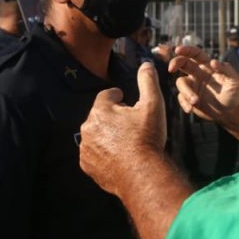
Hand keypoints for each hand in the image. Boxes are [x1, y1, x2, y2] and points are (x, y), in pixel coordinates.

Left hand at [79, 62, 164, 195]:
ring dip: (108, 135)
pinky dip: (104, 153)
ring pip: (96, 134)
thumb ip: (148, 81)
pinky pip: (94, 153)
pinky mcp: (87, 165)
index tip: (129, 105)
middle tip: (132, 126)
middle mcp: (88, 127)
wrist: (142, 175)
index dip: (120, 98)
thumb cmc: (147, 138)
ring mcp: (86, 148)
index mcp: (100, 110)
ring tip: (127, 143)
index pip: (107, 95)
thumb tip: (145, 64)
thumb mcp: (153, 105)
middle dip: (114, 117)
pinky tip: (120, 156)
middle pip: (101, 115)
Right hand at [168, 45, 238, 123]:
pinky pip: (181, 98)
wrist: (228, 113)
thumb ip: (227, 70)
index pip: (195, 53)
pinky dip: (184, 103)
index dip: (186, 50)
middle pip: (182, 62)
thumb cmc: (233, 94)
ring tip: (196, 101)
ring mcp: (192, 85)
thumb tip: (213, 62)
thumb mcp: (235, 81)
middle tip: (171, 69)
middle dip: (175, 62)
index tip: (177, 50)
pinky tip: (190, 109)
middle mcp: (197, 73)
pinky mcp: (188, 98)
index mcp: (207, 66)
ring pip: (181, 83)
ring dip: (186, 92)